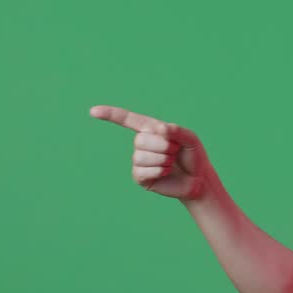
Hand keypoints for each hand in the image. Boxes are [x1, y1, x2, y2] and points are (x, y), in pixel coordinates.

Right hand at [89, 105, 212, 200]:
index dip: (111, 114)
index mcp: (151, 129)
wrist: (198, 180)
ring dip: (162, 159)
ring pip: (140, 156)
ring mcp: (139, 161)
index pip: (128, 119)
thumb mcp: (190, 138)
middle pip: (140, 140)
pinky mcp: (140, 177)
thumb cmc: (193, 156)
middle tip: (175, 152)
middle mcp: (142, 144)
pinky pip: (141, 171)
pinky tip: (166, 172)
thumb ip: (176, 130)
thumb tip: (158, 129)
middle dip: (164, 146)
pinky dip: (158, 171)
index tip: (93, 111)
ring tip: (171, 163)